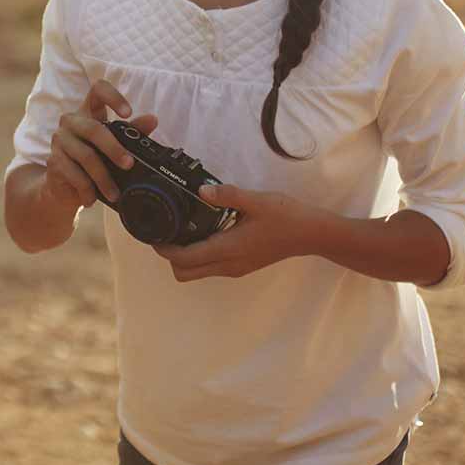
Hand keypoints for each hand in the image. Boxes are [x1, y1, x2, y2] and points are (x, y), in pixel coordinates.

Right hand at [35, 106, 142, 216]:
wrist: (63, 188)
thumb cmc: (91, 162)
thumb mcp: (112, 146)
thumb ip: (131, 132)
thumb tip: (152, 120)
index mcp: (88, 112)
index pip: (98, 90)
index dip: (113, 97)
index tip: (128, 113)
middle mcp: (71, 121)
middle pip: (94, 128)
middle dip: (114, 149)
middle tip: (129, 165)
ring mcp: (60, 140)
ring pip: (86, 156)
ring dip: (103, 178)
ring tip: (115, 194)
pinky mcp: (53, 160)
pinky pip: (74, 174)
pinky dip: (87, 189)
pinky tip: (93, 199)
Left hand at [160, 182, 326, 283]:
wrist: (310, 234)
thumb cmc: (285, 217)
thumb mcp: (255, 200)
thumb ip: (227, 195)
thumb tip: (201, 191)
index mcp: (227, 250)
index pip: (184, 259)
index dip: (164, 250)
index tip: (153, 235)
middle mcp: (228, 265)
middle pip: (185, 273)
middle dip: (170, 257)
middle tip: (165, 232)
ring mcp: (235, 269)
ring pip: (197, 273)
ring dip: (184, 258)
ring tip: (182, 230)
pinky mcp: (241, 266)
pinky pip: (210, 268)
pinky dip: (199, 256)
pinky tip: (204, 233)